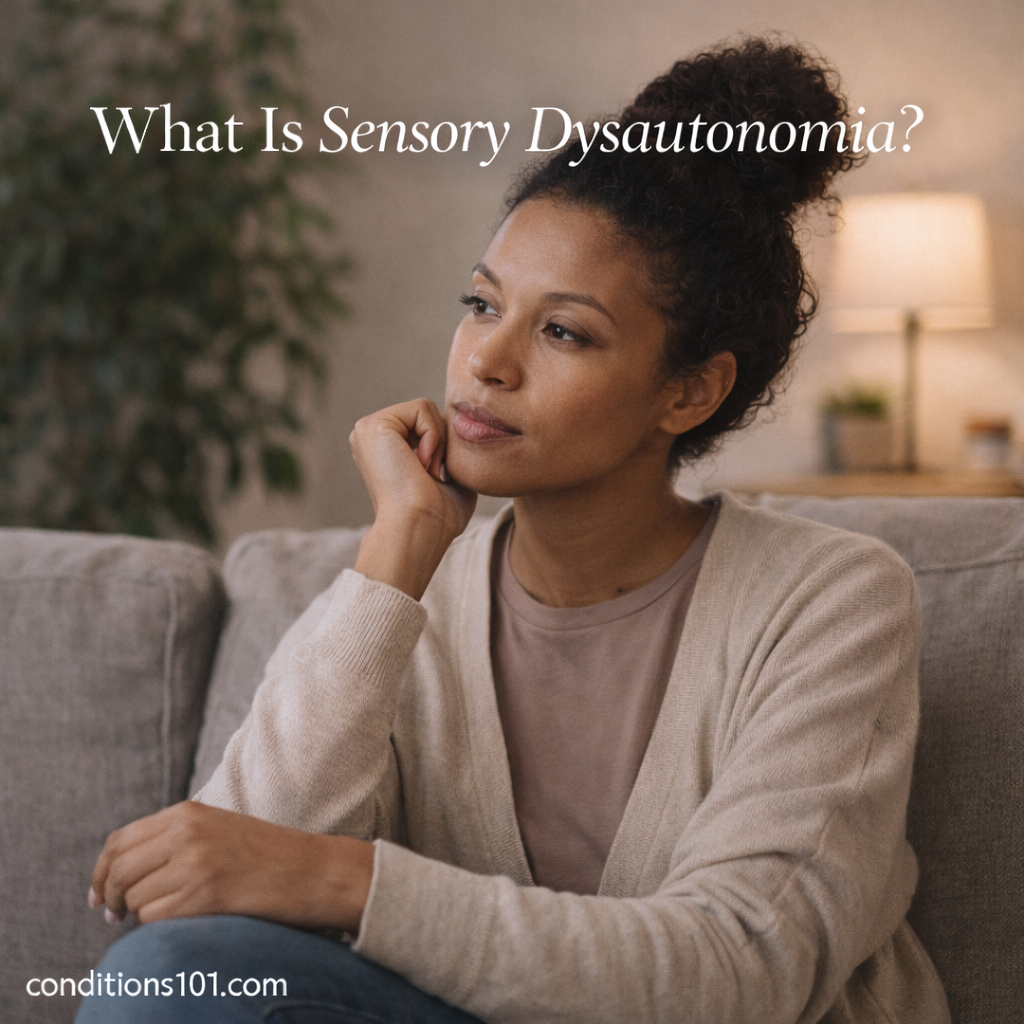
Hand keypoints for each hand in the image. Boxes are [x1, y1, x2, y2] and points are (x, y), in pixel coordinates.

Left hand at [88, 801, 373, 932]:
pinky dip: (159, 926)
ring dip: (141, 912)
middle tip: (115, 916)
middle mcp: (186, 833)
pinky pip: (155, 918)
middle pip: (119, 870)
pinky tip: (184, 919)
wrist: (311, 870)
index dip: (100, 872)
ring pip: (135, 897)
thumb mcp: (217, 827)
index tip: (98, 895)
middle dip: (111, 897)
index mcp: (187, 813)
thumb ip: (175, 835)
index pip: (119, 841)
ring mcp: (196, 863)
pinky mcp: (205, 894)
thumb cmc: (265, 854)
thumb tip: (123, 864)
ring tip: (169, 911)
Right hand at [350, 398, 476, 598]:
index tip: (435, 479)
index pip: (428, 426)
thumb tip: (465, 428)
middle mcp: (371, 438)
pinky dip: (433, 436)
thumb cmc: (438, 515)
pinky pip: (422, 408)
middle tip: (432, 476)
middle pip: (427, 415)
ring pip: (426, 409)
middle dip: (441, 443)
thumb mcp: (450, 474)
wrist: (420, 529)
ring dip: (438, 442)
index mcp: (384, 449)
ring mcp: (367, 430)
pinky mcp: (372, 425)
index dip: (443, 448)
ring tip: (426, 472)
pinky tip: (421, 464)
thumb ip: (450, 448)